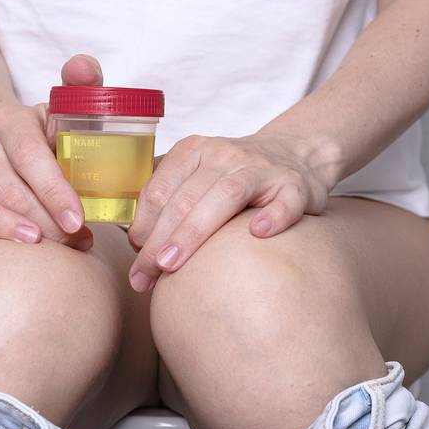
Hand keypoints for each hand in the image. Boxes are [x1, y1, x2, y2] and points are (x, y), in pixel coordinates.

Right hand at [0, 54, 102, 275]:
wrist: (9, 137)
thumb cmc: (51, 131)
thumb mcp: (68, 105)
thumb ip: (82, 85)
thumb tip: (82, 66)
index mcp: (12, 121)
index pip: (31, 155)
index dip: (54, 189)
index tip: (78, 218)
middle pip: (8, 186)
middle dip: (43, 218)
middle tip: (76, 240)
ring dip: (2, 227)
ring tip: (34, 245)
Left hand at [126, 132, 328, 291]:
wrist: (295, 153)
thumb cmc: (234, 174)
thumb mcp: (196, 170)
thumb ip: (165, 192)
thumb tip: (133, 240)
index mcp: (194, 150)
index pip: (159, 189)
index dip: (142, 226)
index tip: (134, 259)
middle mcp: (225, 154)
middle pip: (186, 197)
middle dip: (159, 240)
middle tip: (143, 277)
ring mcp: (262, 168)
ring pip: (226, 195)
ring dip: (195, 232)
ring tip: (172, 264)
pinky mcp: (295, 186)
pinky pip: (286, 200)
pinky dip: (273, 216)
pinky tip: (259, 234)